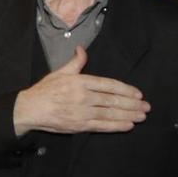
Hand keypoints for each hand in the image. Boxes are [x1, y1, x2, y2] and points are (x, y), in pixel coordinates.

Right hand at [12, 47, 148, 136]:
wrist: (30, 109)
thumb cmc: (44, 90)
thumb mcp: (60, 72)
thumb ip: (75, 62)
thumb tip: (82, 50)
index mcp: (81, 82)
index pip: (109, 85)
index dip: (126, 90)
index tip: (138, 94)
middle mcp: (84, 97)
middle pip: (113, 100)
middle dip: (132, 104)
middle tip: (146, 107)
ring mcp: (82, 112)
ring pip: (110, 114)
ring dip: (129, 115)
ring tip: (142, 116)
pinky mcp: (79, 125)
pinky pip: (102, 126)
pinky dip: (116, 126)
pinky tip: (128, 125)